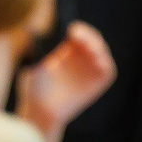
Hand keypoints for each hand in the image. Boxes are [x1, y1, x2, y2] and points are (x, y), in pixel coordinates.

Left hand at [18, 22, 115, 139]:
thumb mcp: (34, 67)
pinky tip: (97, 60)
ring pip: (103, 54)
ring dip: (99, 47)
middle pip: (93, 41)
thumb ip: (38, 54)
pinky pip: (108, 72)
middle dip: (90, 35)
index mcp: (66, 53)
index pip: (79, 34)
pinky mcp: (96, 85)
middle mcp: (80, 60)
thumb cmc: (34, 89)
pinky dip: (106, 64)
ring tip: (89, 47)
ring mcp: (89, 72)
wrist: (41, 112)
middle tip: (79, 35)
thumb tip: (34, 35)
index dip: (79, 30)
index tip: (71, 30)